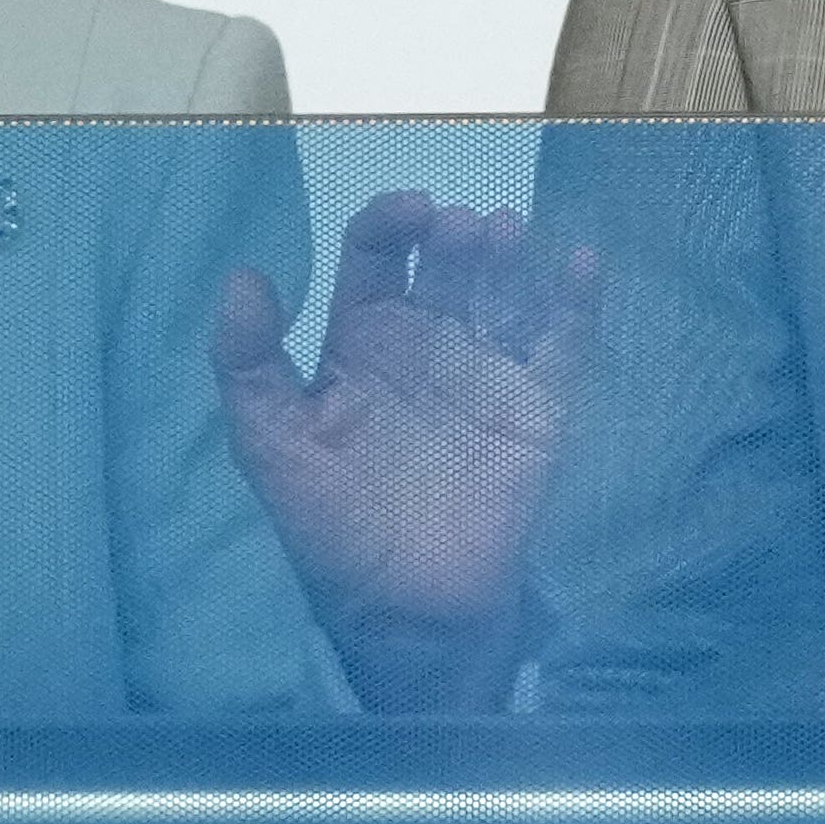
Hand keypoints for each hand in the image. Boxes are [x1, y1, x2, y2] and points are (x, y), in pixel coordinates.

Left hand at [215, 191, 595, 713]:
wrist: (405, 610)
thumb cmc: (330, 523)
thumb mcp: (269, 444)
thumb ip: (248, 362)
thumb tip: (244, 275)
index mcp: (363, 338)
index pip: (376, 256)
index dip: (390, 223)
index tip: (409, 213)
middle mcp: (428, 340)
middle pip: (447, 263)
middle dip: (455, 237)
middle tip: (462, 230)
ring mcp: (487, 369)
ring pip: (505, 290)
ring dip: (510, 256)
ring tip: (506, 234)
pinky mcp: (539, 407)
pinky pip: (564, 344)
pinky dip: (577, 301)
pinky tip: (579, 261)